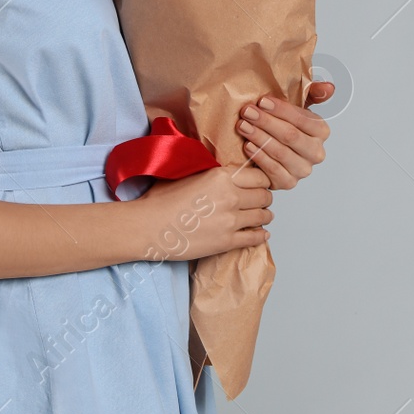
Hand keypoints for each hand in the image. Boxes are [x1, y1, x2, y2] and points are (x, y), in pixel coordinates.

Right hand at [137, 165, 273, 260]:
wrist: (149, 226)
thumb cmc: (161, 200)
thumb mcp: (188, 174)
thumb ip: (212, 173)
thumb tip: (224, 172)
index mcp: (221, 176)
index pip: (258, 176)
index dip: (261, 180)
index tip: (259, 184)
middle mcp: (231, 196)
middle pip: (264, 196)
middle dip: (263, 198)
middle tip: (260, 200)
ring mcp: (231, 221)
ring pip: (263, 216)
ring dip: (264, 216)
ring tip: (260, 216)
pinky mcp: (227, 242)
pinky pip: (254, 238)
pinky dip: (260, 235)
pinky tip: (261, 233)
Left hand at [235, 82, 333, 190]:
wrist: (271, 150)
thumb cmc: (284, 125)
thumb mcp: (296, 106)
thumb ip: (312, 93)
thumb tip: (328, 87)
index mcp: (321, 132)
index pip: (302, 119)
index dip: (281, 110)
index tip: (262, 101)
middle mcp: (316, 153)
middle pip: (290, 136)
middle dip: (266, 122)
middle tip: (247, 112)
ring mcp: (303, 170)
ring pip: (280, 152)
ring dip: (259, 137)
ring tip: (243, 125)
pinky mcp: (288, 182)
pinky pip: (273, 170)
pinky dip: (259, 156)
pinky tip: (247, 145)